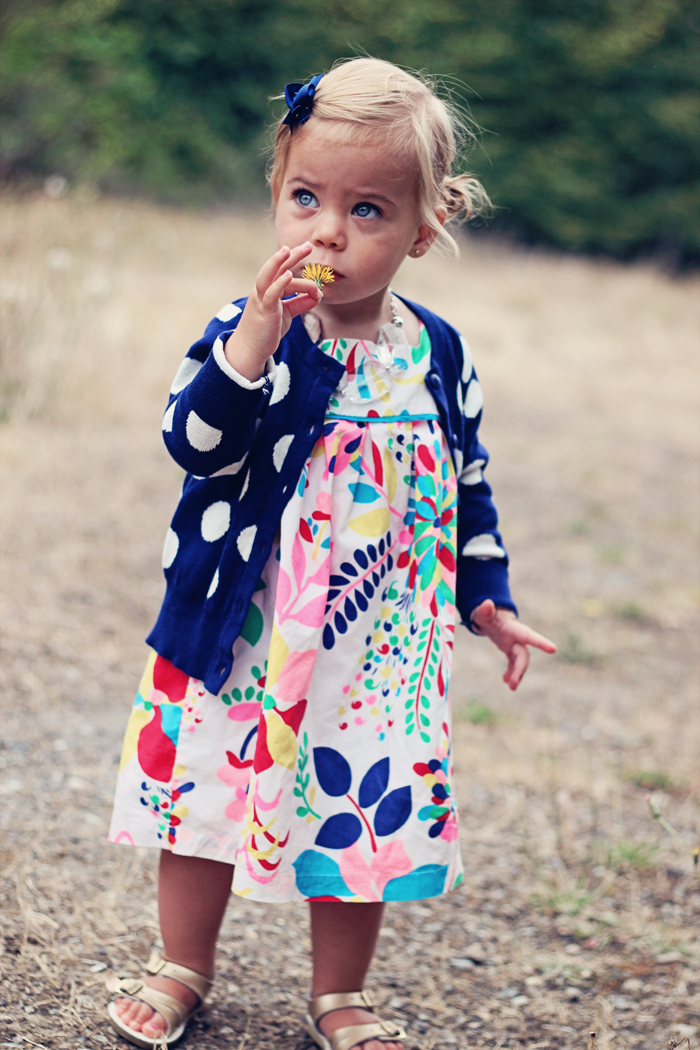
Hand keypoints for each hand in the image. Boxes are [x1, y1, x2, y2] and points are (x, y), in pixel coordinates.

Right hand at [225, 242, 320, 379]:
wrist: (251, 349)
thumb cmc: (267, 330)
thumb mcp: (287, 314)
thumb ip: (301, 303)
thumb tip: (318, 296)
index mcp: (268, 289)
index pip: (282, 270)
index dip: (295, 260)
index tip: (307, 249)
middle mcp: (263, 290)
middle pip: (276, 267)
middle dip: (291, 255)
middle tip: (307, 245)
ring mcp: (261, 299)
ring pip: (268, 276)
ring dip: (277, 262)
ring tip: (288, 251)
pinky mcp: (264, 311)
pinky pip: (271, 294)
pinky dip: (279, 283)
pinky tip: (288, 274)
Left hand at [470, 599, 556, 690]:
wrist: (489, 616)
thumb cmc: (485, 613)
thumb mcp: (482, 612)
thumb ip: (485, 610)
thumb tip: (487, 603)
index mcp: (513, 628)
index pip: (528, 635)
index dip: (541, 642)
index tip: (554, 649)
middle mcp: (517, 638)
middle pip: (523, 655)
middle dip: (520, 669)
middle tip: (512, 684)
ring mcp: (514, 644)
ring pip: (520, 661)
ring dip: (517, 674)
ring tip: (511, 687)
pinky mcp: (510, 649)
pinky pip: (513, 663)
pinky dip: (510, 672)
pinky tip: (505, 681)